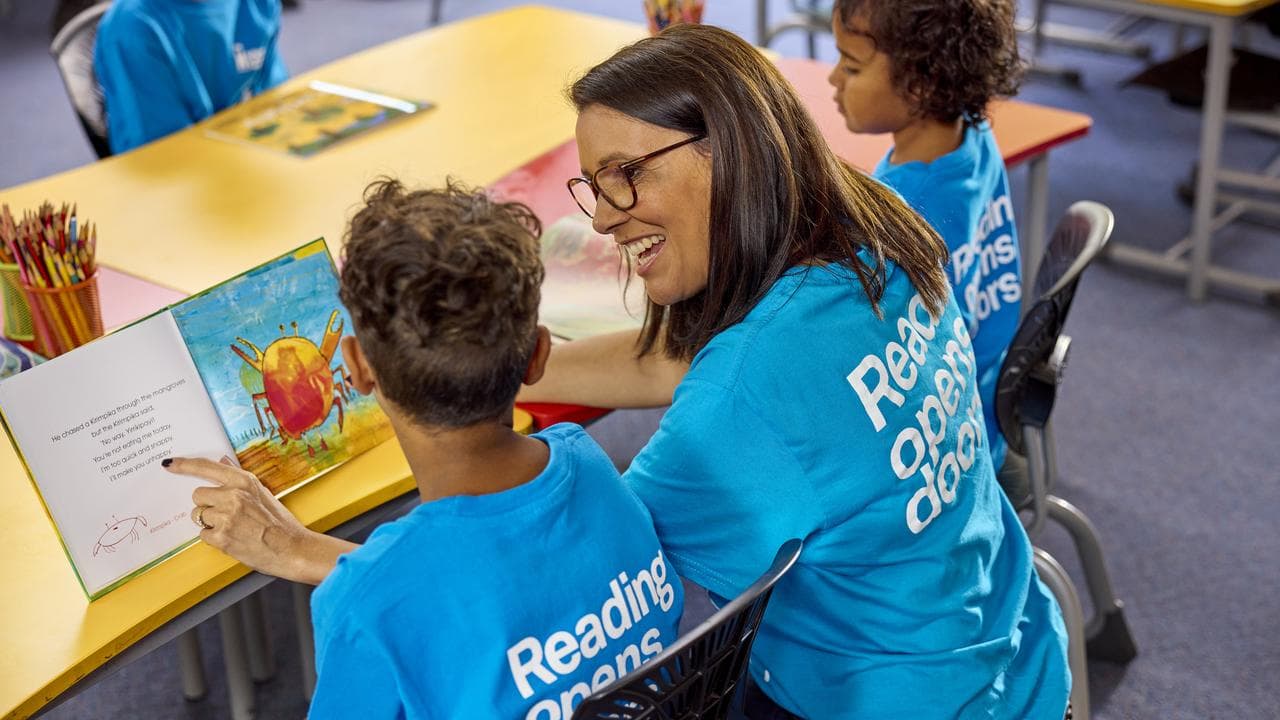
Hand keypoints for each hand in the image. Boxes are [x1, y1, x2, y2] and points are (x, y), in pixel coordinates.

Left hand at [164, 456, 353, 583]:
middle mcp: (233, 495)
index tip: (169, 464)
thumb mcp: (263, 493)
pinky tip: (231, 539)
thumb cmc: (281, 523)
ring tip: (232, 528)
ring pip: (198, 515)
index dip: (184, 465)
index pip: (206, 467)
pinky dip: (213, 538)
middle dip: (207, 505)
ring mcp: (226, 516)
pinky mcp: (221, 537)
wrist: (292, 549)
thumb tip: (222, 461)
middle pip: (198, 495)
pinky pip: (203, 534)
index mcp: (244, 481)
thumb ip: (239, 479)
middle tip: (226, 514)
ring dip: (209, 522)